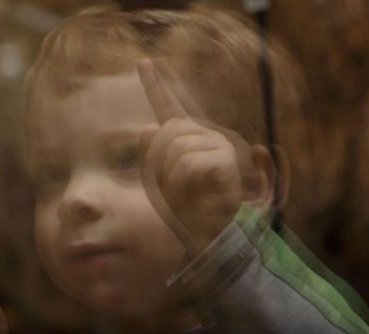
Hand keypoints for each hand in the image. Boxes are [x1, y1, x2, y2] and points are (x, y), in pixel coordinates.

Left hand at [137, 59, 268, 253]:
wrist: (208, 236)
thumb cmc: (186, 212)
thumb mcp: (159, 183)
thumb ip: (151, 155)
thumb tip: (150, 127)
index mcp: (186, 140)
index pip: (168, 107)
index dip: (155, 85)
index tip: (143, 62)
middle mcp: (204, 136)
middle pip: (164, 134)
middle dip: (159, 166)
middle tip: (177, 190)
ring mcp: (218, 143)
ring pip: (174, 148)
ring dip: (172, 179)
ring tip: (189, 194)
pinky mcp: (225, 158)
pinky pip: (187, 164)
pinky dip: (184, 185)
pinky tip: (200, 194)